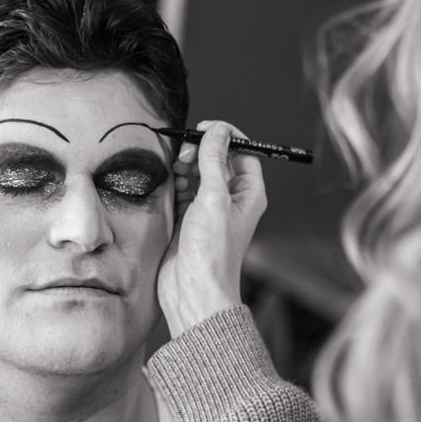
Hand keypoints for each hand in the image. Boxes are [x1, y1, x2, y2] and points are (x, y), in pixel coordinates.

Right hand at [158, 121, 266, 336]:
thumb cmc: (211, 253)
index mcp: (248, 194)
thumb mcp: (214, 198)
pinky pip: (184, 192)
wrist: (192, 290)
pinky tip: (172, 190)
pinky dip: (176, 186)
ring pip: (198, 174)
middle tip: (184, 157)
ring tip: (177, 175)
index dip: (225, 137)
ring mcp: (209, 210)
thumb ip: (214, 161)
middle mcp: (231, 200)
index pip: (243, 152)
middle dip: (200, 153)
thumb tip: (218, 131)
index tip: (204, 130)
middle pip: (217, 160)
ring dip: (186, 169)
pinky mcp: (190, 219)